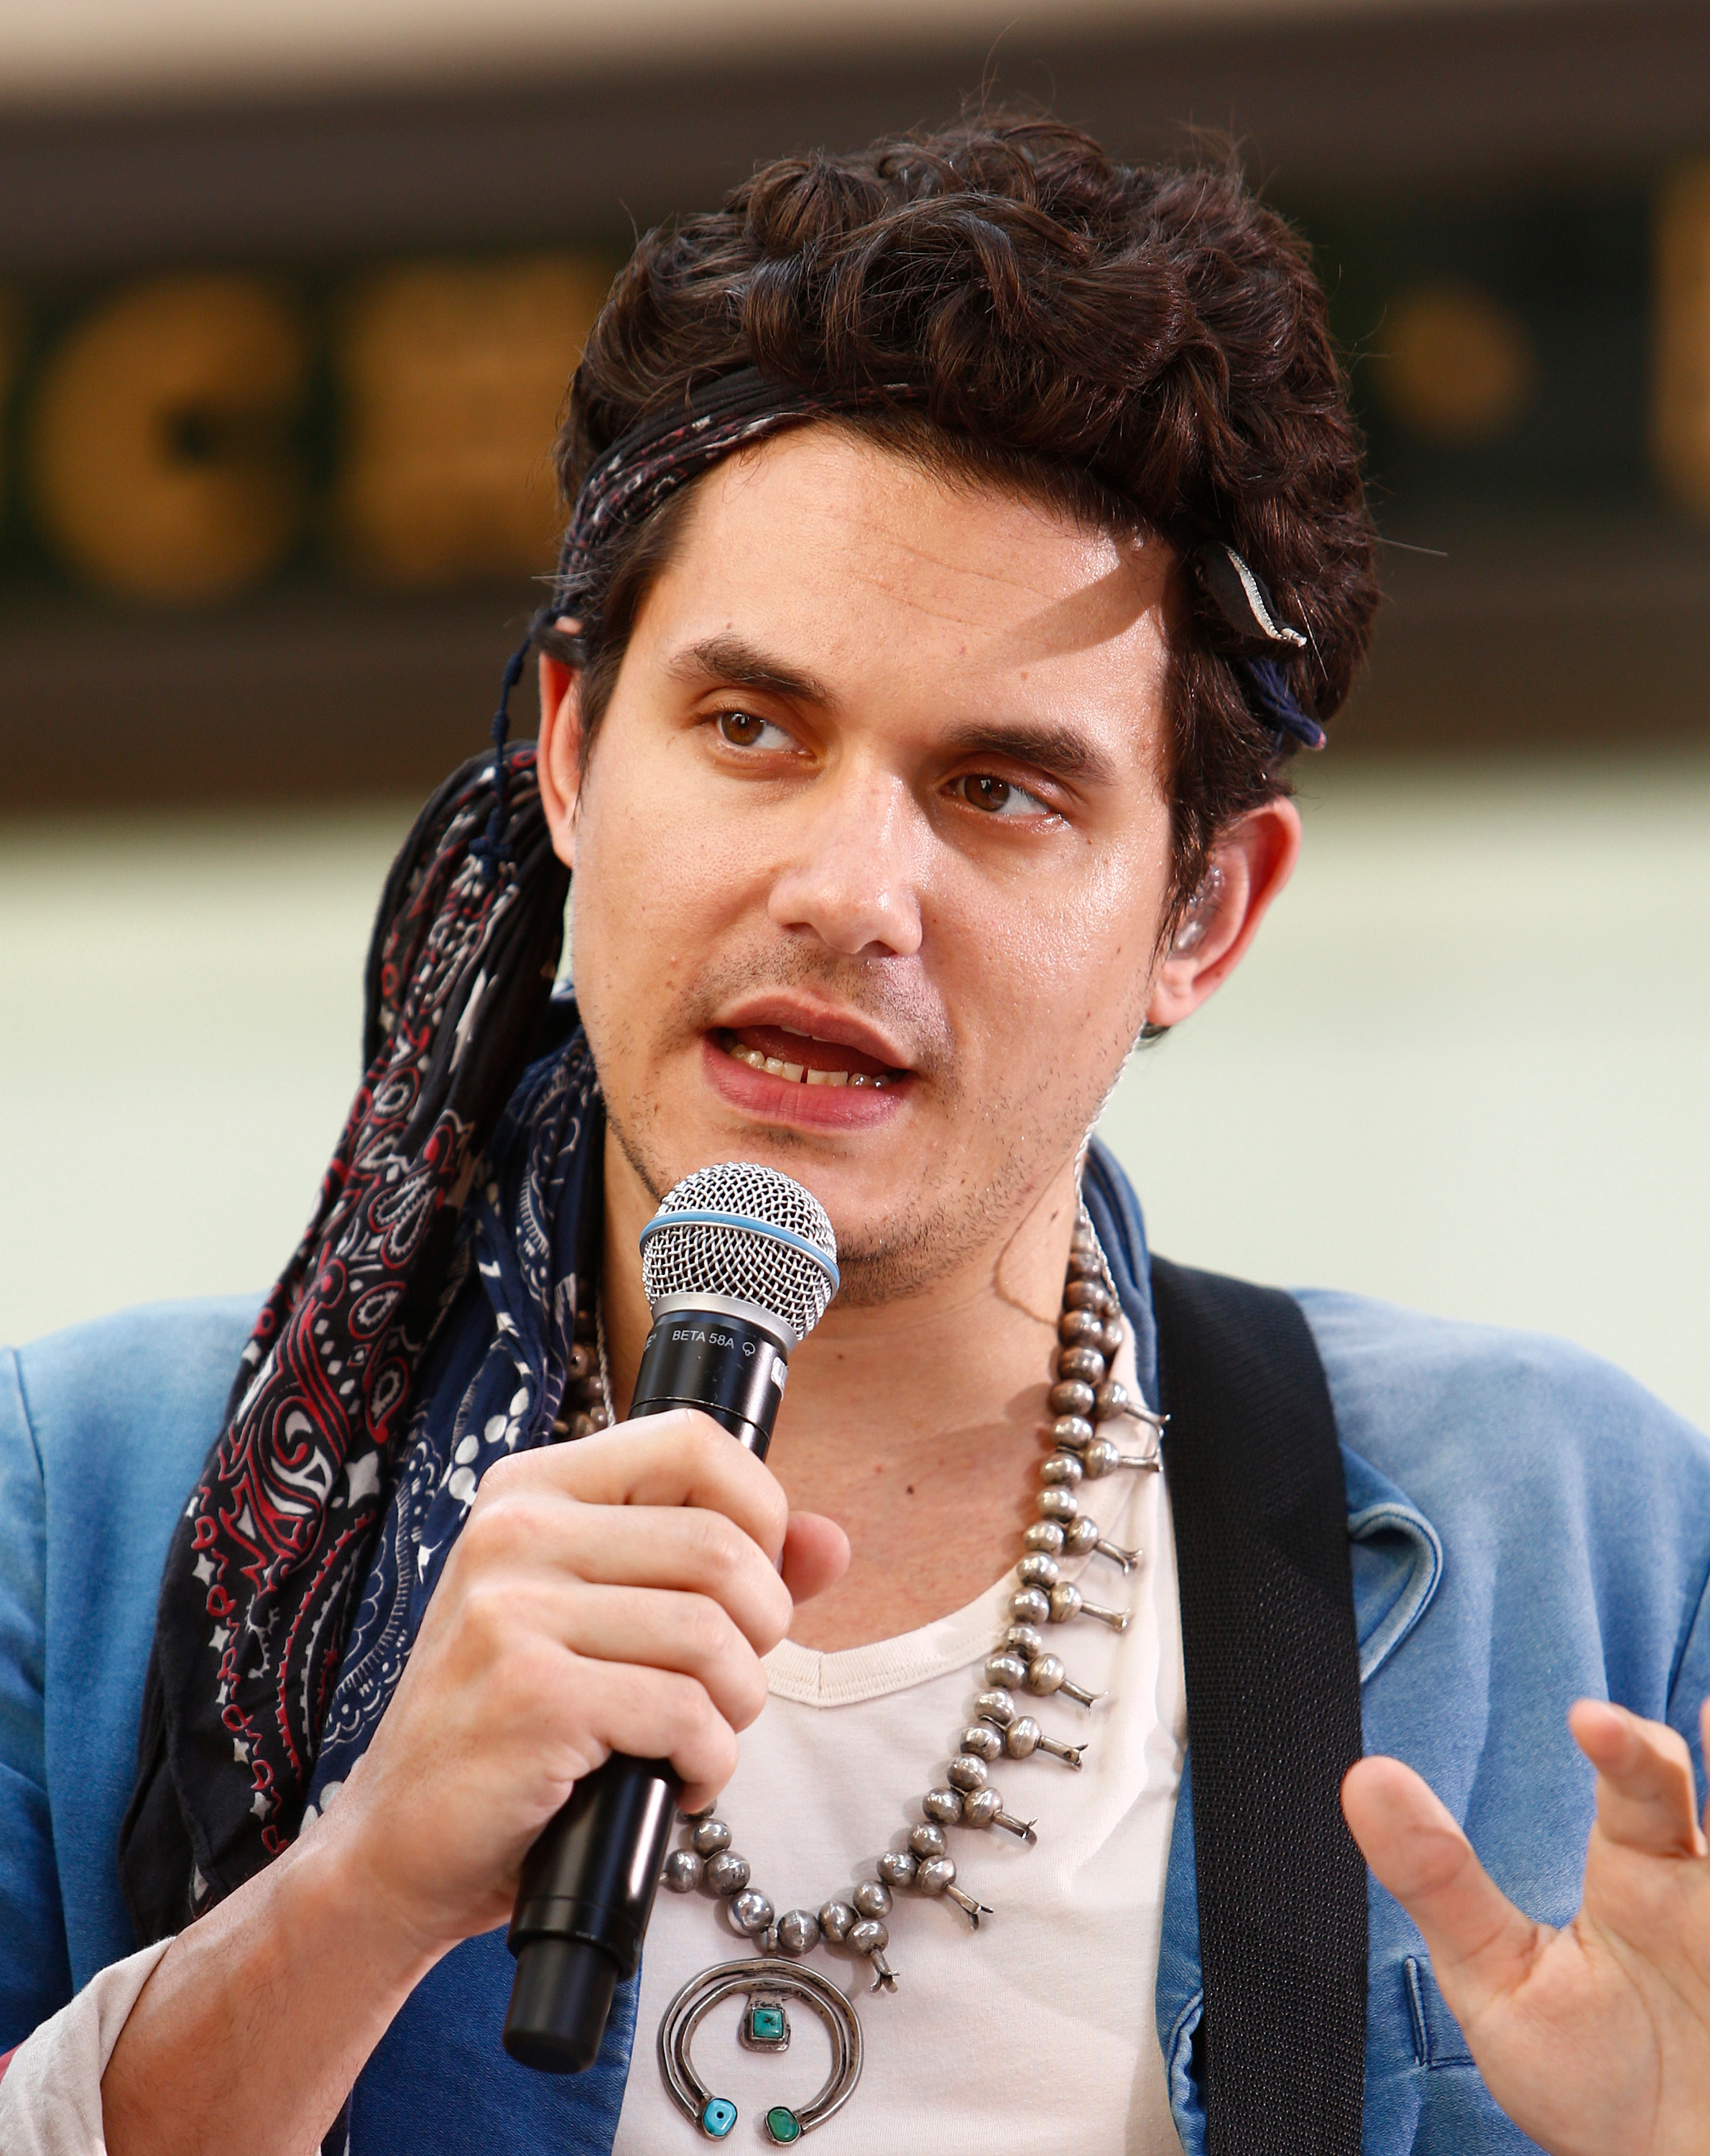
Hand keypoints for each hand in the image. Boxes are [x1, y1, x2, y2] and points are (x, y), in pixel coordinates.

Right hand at [318, 1409, 848, 1960]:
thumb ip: (722, 1572)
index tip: (747, 1587)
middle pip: (723, 1548)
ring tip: (694, 1738)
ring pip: (713, 1634)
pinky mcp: (528, 1694)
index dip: (758, 1513)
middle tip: (721, 1686)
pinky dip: (705, 1762)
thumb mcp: (607, 1623)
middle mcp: (514, 1530)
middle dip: (759, 1634)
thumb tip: (831, 1542)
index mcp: (533, 1488)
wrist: (397, 1847)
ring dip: (734, 1709)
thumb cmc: (514, 1728)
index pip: (694, 1442)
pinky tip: (671, 1782)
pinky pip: (684, 1712)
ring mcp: (512, 1610)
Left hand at [1343, 1699, 1709, 2155]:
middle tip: (1615, 1731)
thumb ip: (1438, 1884)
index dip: (1618, 1746)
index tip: (1588, 1720)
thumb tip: (1362, 1779)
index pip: (1633, 1786)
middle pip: (1694, 1797)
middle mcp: (1704, 1887)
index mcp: (1636, 1876)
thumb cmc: (1590, 2083)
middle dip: (1663, 1759)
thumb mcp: (1500, 1983)